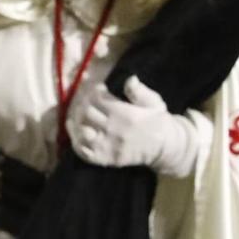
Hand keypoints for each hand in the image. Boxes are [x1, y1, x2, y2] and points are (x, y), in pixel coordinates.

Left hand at [71, 78, 208, 178]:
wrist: (164, 147)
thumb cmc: (157, 121)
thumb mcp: (154, 102)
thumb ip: (139, 91)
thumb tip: (130, 79)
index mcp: (125, 115)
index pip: (98, 99)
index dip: (94, 90)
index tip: (98, 88)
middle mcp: (114, 131)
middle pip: (87, 113)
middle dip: (83, 102)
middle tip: (86, 98)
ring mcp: (108, 147)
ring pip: (82, 131)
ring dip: (76, 119)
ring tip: (78, 111)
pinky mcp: (106, 159)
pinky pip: (84, 152)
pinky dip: (75, 140)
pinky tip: (74, 129)